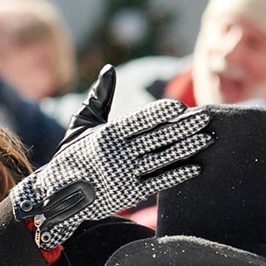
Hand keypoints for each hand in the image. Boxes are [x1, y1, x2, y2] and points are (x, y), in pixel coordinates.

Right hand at [11, 68, 211, 247]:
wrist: (58, 196)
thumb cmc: (72, 154)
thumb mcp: (82, 124)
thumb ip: (99, 97)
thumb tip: (109, 70)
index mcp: (107, 134)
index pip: (138, 120)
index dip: (160, 113)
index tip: (181, 106)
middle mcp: (117, 154)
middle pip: (157, 137)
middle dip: (184, 126)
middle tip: (207, 117)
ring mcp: (125, 175)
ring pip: (162, 158)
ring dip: (187, 148)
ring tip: (208, 137)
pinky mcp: (129, 194)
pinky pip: (158, 182)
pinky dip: (177, 174)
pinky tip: (195, 167)